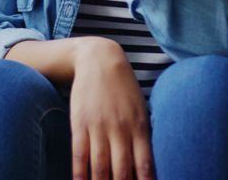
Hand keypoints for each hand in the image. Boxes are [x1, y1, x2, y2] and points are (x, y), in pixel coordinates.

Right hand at [70, 37, 155, 179]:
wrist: (100, 59)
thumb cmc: (123, 88)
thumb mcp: (140, 109)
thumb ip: (143, 135)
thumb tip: (147, 164)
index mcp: (139, 127)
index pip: (145, 165)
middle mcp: (120, 130)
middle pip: (122, 171)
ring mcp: (99, 127)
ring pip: (100, 166)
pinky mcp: (80, 124)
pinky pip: (80, 155)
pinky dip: (80, 174)